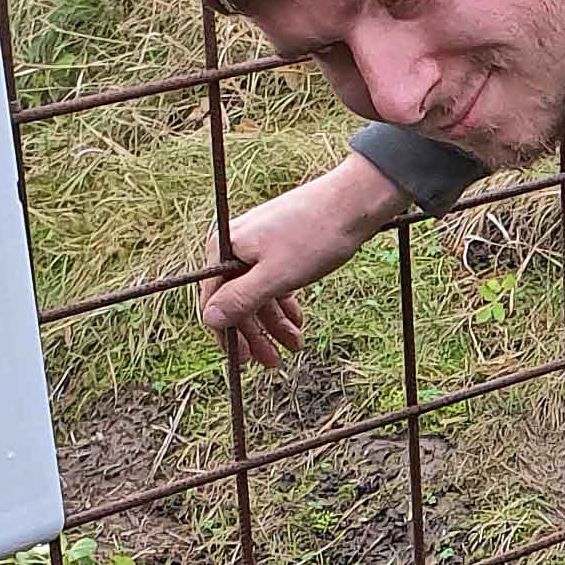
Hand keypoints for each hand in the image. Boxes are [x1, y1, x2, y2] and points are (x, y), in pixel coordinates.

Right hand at [200, 153, 406, 368]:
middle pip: (236, 299)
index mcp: (224, 248)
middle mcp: (234, 244)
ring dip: (274, 323)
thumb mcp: (276, 276)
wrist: (355, 201)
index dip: (227, 335)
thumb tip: (209, 320)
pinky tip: (298, 323)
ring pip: (259, 292)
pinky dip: (285, 303)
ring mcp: (257, 244)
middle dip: (255, 334)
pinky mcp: (279, 244)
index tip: (243, 362)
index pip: (214, 301)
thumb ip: (241, 299)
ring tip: (295, 346)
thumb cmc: (316, 236)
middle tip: (272, 362)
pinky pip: (274, 280)